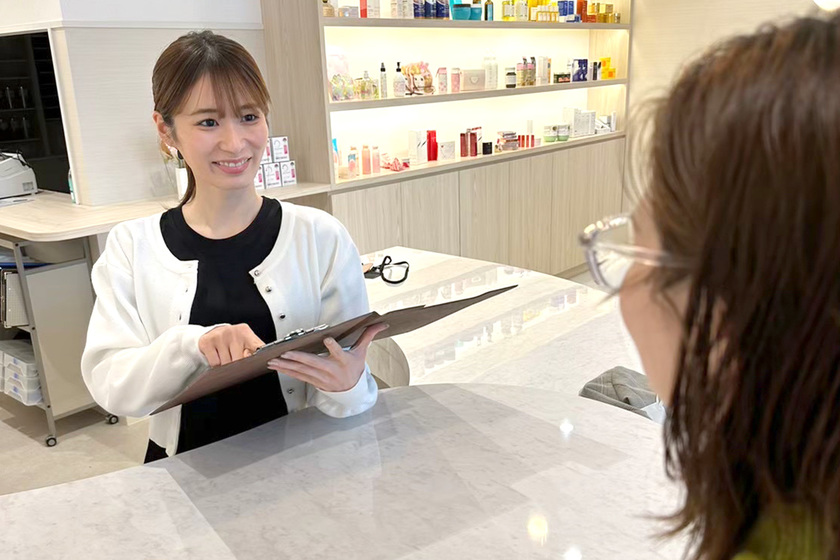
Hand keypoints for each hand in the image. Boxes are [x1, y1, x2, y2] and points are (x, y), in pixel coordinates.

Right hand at [199, 324, 264, 366]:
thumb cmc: (232, 342)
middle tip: (235, 362)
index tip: (261, 365)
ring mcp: (220, 336)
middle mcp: (233, 332)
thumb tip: (265, 362)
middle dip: (238, 366)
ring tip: (225, 357)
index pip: (257, 347)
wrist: (212, 334)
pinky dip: (216, 365)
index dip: (258, 359)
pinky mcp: (207, 342)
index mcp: (246, 332)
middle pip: (240, 361)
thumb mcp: (245, 343)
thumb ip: (254, 351)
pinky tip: (217, 356)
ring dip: (226, 365)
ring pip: (226, 364)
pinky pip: (215, 363)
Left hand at [267, 323, 388, 391]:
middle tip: (286, 353)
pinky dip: (286, 371)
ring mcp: (320, 377)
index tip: (328, 340)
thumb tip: (381, 323)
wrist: (351, 391)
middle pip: (314, 363)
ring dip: (287, 366)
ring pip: (302, 371)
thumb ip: (368, 336)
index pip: (339, 353)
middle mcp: (330, 370)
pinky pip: (298, 376)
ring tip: (274, 360)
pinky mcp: (313, 381)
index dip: (333, 347)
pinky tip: (276, 367)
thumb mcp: (362, 353)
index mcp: (343, 361)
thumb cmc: (355, 368)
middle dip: (299, 358)